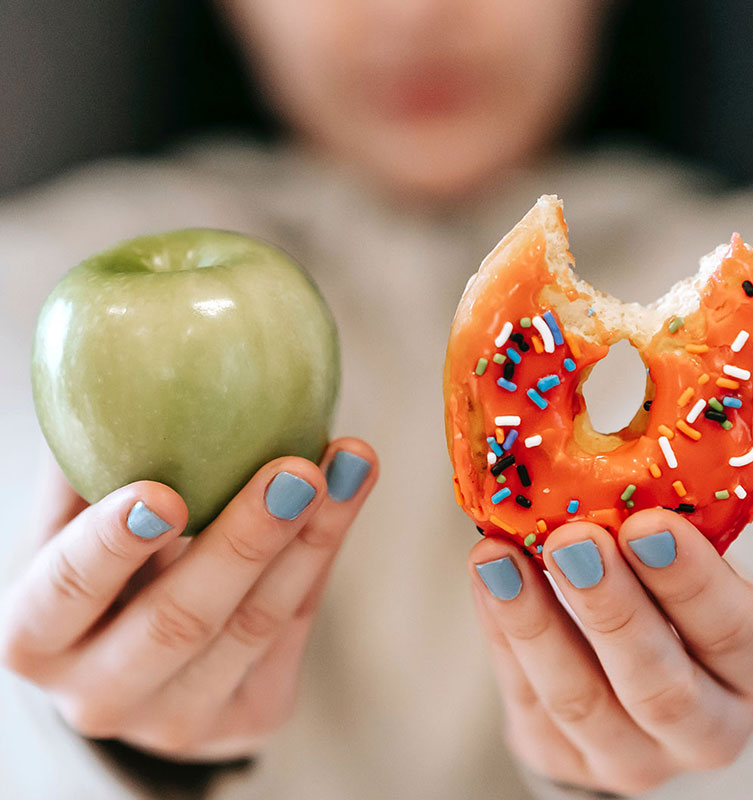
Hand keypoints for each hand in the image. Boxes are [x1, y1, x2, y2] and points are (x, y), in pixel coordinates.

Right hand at [0, 438, 376, 761]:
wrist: (144, 665)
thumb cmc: (109, 571)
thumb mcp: (79, 527)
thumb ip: (92, 468)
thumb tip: (117, 368)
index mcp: (39, 637)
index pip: (66, 592)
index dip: (110, 545)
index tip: (162, 491)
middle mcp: (101, 694)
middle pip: (179, 621)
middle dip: (244, 542)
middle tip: (295, 470)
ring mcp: (179, 720)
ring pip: (256, 626)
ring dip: (311, 539)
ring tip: (349, 464)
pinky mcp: (249, 717)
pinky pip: (295, 627)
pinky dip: (323, 553)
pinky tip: (346, 494)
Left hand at [469, 509, 752, 795]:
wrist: (632, 679)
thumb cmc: (669, 601)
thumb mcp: (686, 568)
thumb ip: (662, 533)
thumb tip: (605, 454)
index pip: (738, 635)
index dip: (692, 582)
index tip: (646, 524)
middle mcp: (705, 728)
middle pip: (660, 688)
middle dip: (611, 609)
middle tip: (572, 540)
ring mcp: (632, 756)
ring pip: (580, 702)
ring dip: (534, 623)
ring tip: (498, 557)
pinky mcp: (564, 759)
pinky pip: (526, 698)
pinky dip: (500, 633)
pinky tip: (486, 577)